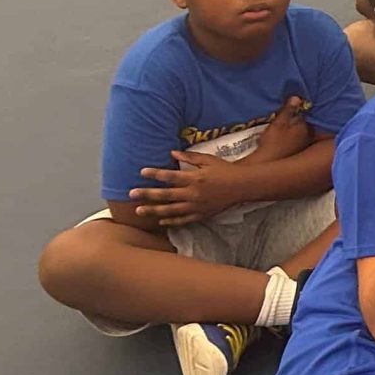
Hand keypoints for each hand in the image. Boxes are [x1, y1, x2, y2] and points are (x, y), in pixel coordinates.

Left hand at [129, 150, 255, 227]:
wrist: (243, 186)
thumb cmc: (225, 170)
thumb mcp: (208, 160)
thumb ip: (189, 157)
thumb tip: (172, 152)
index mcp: (194, 178)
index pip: (170, 176)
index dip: (155, 174)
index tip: (142, 172)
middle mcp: (193, 193)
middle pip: (166, 195)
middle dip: (147, 194)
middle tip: (131, 194)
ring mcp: (197, 205)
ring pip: (171, 210)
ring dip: (154, 210)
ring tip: (139, 211)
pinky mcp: (202, 214)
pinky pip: (183, 219)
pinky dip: (171, 221)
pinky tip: (160, 221)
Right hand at [247, 95, 315, 162]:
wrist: (266, 163)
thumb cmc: (273, 142)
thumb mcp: (279, 123)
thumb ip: (288, 110)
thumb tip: (297, 98)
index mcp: (306, 129)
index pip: (305, 114)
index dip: (298, 109)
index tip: (290, 106)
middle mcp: (308, 137)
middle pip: (303, 123)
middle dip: (296, 118)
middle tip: (285, 114)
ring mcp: (303, 146)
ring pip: (299, 131)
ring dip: (293, 127)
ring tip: (282, 124)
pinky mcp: (295, 152)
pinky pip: (295, 139)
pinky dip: (291, 136)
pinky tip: (282, 136)